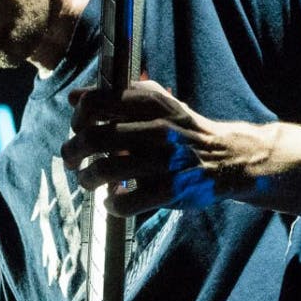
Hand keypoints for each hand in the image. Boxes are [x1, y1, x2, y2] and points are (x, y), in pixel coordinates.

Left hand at [62, 80, 240, 215]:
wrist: (229, 157)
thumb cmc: (183, 130)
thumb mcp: (159, 103)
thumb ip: (118, 97)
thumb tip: (75, 97)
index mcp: (151, 103)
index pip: (97, 102)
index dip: (78, 118)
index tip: (77, 129)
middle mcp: (157, 128)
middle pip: (93, 139)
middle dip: (72, 152)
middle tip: (71, 160)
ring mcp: (165, 161)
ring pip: (105, 170)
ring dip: (87, 179)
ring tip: (87, 181)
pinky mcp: (171, 190)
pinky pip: (125, 202)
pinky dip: (111, 204)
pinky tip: (112, 200)